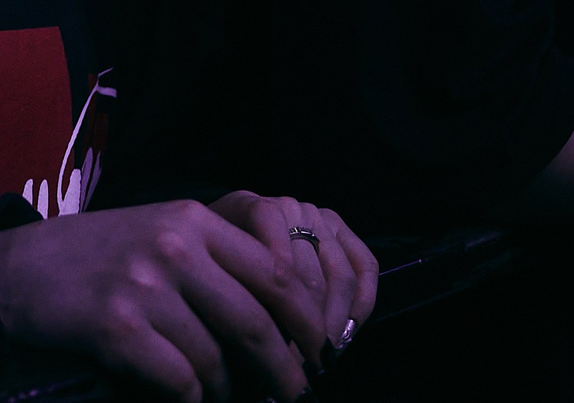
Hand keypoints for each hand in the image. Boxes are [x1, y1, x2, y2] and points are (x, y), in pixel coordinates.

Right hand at [0, 200, 324, 402]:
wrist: (18, 270)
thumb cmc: (98, 255)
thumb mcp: (159, 231)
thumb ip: (215, 258)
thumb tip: (282, 313)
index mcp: (191, 218)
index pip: (274, 271)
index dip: (306, 317)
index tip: (320, 345)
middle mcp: (173, 247)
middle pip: (255, 320)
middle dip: (284, 367)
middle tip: (297, 391)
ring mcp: (144, 287)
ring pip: (217, 359)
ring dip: (229, 390)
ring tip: (228, 397)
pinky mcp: (116, 328)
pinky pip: (178, 380)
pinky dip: (191, 398)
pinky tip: (187, 398)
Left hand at [207, 191, 377, 362]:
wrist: (212, 228)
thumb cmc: (211, 260)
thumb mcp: (208, 272)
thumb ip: (232, 298)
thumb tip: (266, 350)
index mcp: (249, 210)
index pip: (278, 269)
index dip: (284, 319)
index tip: (281, 359)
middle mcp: (287, 206)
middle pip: (311, 280)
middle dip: (310, 331)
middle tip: (302, 366)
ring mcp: (316, 214)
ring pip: (341, 278)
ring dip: (335, 324)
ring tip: (322, 355)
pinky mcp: (339, 226)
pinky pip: (365, 265)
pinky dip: (362, 302)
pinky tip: (349, 330)